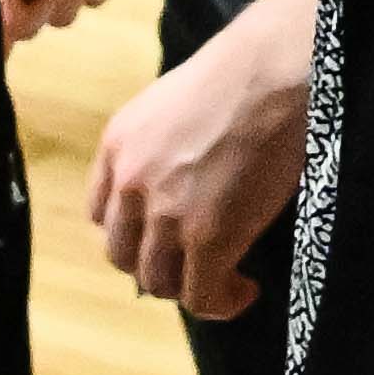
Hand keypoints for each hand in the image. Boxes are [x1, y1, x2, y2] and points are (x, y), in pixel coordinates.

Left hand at [96, 0, 318, 314]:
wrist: (273, 72)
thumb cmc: (241, 72)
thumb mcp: (174, 103)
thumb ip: (161, 146)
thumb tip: (182, 179)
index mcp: (118, 145)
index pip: (100, 213)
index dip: (132, 232)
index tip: (162, 235)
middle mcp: (130, 183)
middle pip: (123, 255)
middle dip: (157, 265)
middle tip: (195, 261)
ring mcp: (165, 214)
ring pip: (158, 282)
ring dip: (189, 287)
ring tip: (223, 279)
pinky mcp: (207, 238)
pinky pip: (200, 296)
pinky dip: (220, 303)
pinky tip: (244, 290)